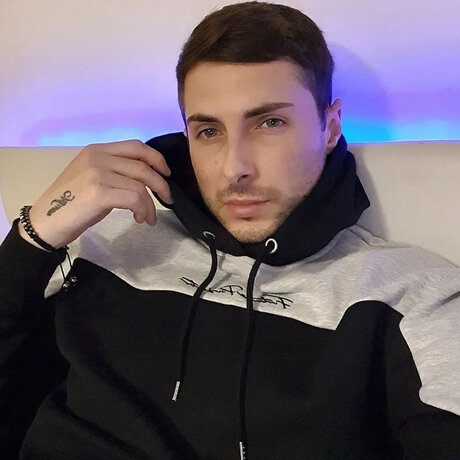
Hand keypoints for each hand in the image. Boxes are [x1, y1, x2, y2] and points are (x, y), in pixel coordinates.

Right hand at [18, 139, 173, 250]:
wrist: (46, 222)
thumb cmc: (70, 204)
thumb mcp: (94, 179)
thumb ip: (116, 172)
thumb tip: (145, 181)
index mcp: (97, 150)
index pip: (136, 146)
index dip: (156, 158)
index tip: (166, 173)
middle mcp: (97, 157)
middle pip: (143, 165)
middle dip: (161, 184)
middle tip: (167, 199)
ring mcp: (97, 173)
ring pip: (140, 185)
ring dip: (151, 204)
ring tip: (148, 217)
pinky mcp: (98, 193)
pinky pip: (134, 199)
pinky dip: (143, 210)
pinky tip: (140, 219)